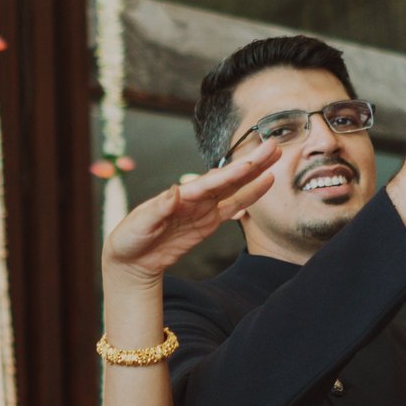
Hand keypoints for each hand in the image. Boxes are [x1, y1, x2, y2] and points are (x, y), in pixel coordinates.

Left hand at [101, 143, 278, 280]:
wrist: (131, 258)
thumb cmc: (130, 237)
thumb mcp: (139, 223)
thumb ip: (158, 208)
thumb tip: (174, 190)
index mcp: (179, 196)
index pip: (210, 183)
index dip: (231, 175)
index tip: (249, 165)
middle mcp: (195, 198)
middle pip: (228, 178)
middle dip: (250, 164)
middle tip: (272, 146)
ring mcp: (203, 209)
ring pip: (235, 188)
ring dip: (255, 174)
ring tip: (275, 156)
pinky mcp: (208, 223)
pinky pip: (233, 208)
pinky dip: (249, 196)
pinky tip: (265, 183)